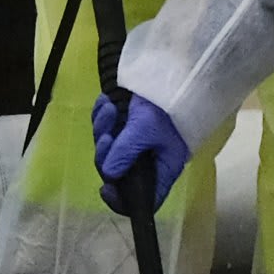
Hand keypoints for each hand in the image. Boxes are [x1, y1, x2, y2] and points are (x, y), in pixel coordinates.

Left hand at [89, 89, 194, 221]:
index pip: (142, 199)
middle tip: (106, 135)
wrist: (171, 72)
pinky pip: (106, 128)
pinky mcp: (126, 125)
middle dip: (106, 154)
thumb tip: (108, 175)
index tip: (106, 188)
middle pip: (116, 171)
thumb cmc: (166, 104)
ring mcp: (135, 143)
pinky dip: (102, 116)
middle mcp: (148, 161)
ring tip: (109, 109)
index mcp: (161, 169)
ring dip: (102, 129)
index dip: (121, 201)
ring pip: (108, 148)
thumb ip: (126, 152)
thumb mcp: (145, 128)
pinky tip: (106, 102)